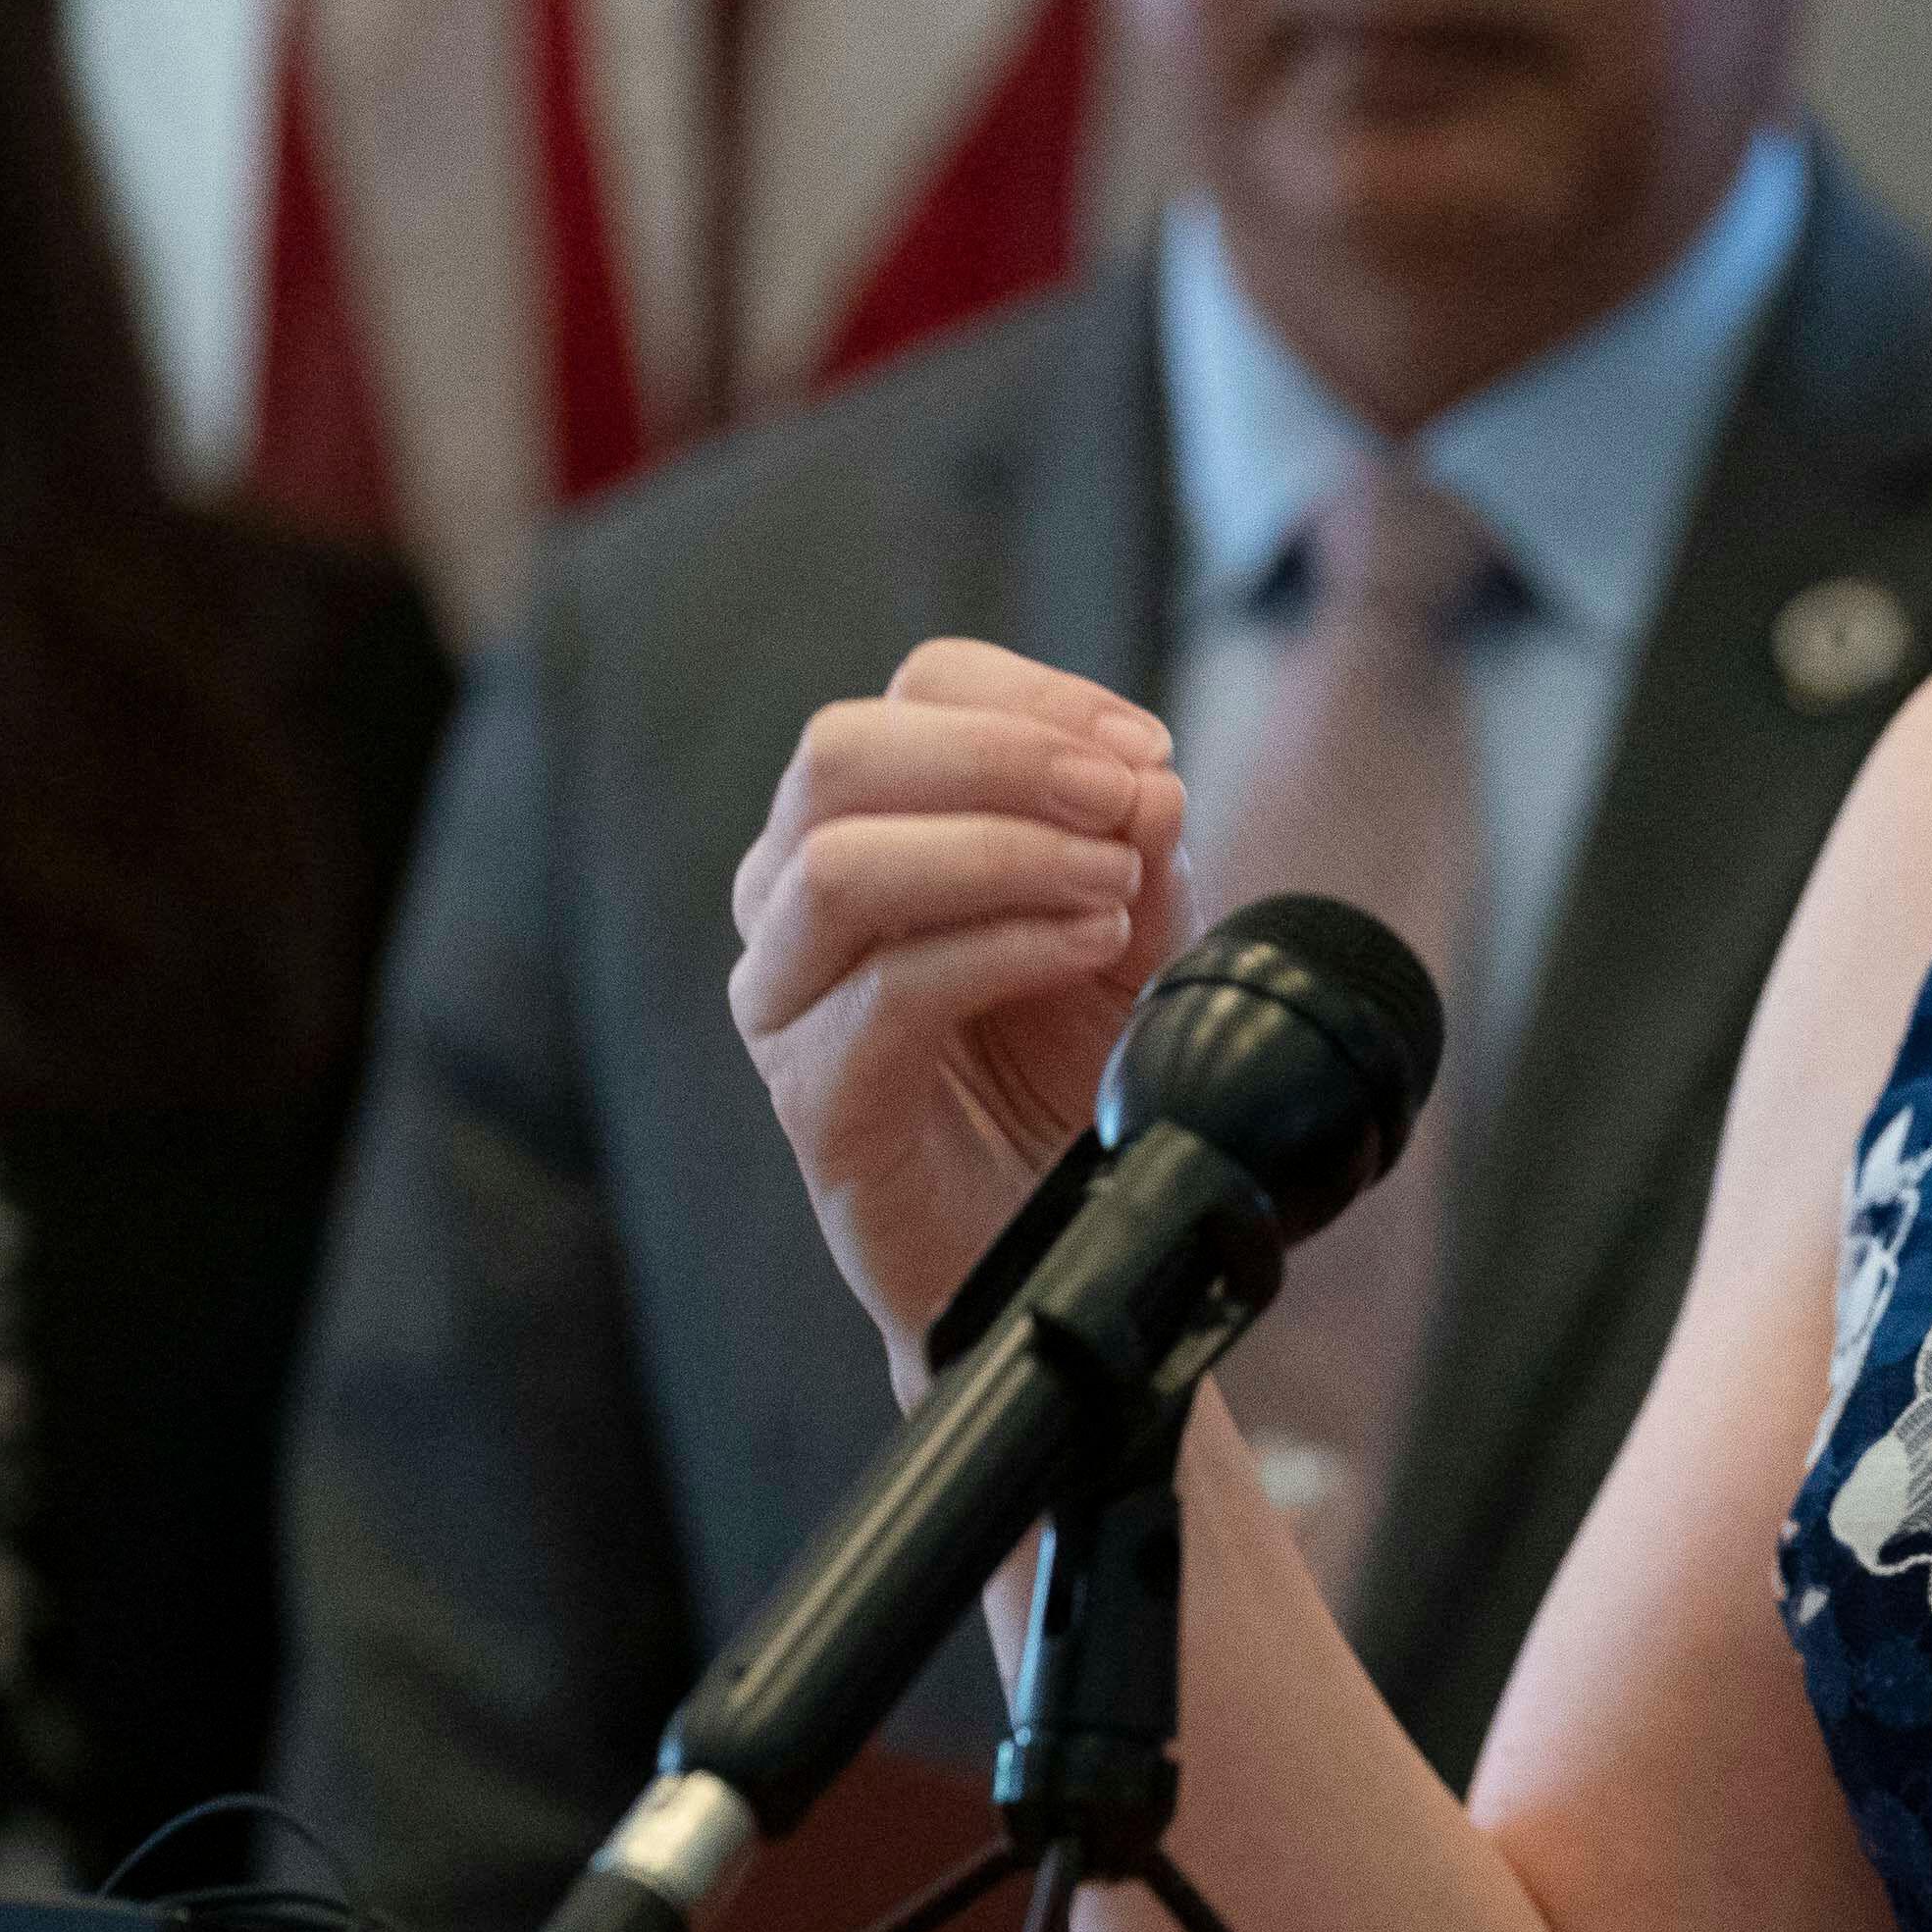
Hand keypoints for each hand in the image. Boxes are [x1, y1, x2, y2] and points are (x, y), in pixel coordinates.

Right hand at [725, 637, 1189, 1365]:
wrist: (1066, 1239)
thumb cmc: (1072, 1073)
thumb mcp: (1135, 933)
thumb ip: (1137, 849)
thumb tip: (1144, 777)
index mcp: (869, 822)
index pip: (919, 692)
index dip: (1037, 698)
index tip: (1142, 749)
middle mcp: (794, 895)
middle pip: (842, 750)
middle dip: (1003, 756)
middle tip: (1123, 802)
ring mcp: (787, 997)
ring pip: (838, 864)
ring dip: (1002, 852)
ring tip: (1112, 891)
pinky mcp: (811, 1095)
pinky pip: (885, 991)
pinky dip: (1004, 949)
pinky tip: (1089, 948)